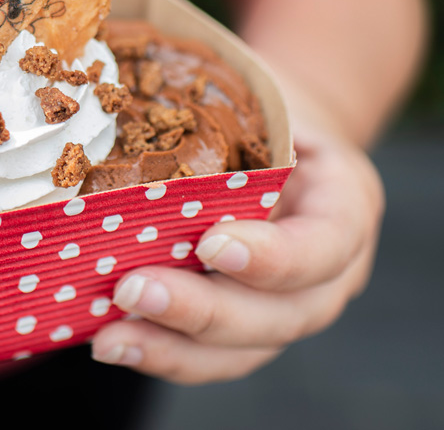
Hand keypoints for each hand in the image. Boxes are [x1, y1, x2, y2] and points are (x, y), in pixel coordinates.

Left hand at [90, 108, 383, 383]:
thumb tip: (132, 117)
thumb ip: (230, 119)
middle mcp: (327, 271)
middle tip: (132, 290)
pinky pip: (212, 355)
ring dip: (172, 348)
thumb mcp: (264, 97)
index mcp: (342, 205)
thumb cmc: (264, 109)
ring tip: (109, 338)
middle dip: (202, 311)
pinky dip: (162, 351)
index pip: (325, 245)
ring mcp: (286, 305)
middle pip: (280, 314)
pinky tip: (112, 340)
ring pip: (244, 349)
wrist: (282, 134)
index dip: (274, 257)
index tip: (211, 245)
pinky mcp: (245, 325)